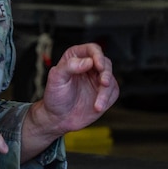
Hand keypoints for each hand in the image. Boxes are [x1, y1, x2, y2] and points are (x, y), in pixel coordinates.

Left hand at [20, 43, 118, 158]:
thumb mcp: (56, 79)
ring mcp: (98, 79)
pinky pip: (112, 92)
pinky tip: (98, 106)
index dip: (98, 55)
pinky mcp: (104, 92)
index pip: (92, 49)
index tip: (98, 65)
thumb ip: (69, 66)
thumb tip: (88, 61)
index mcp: (76, 57)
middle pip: (105, 62)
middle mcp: (89, 66)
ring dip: (106, 91)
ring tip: (97, 104)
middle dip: (105, 73)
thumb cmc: (54, 97)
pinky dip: (107, 99)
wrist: (58, 119)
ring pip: (110, 78)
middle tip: (103, 83)